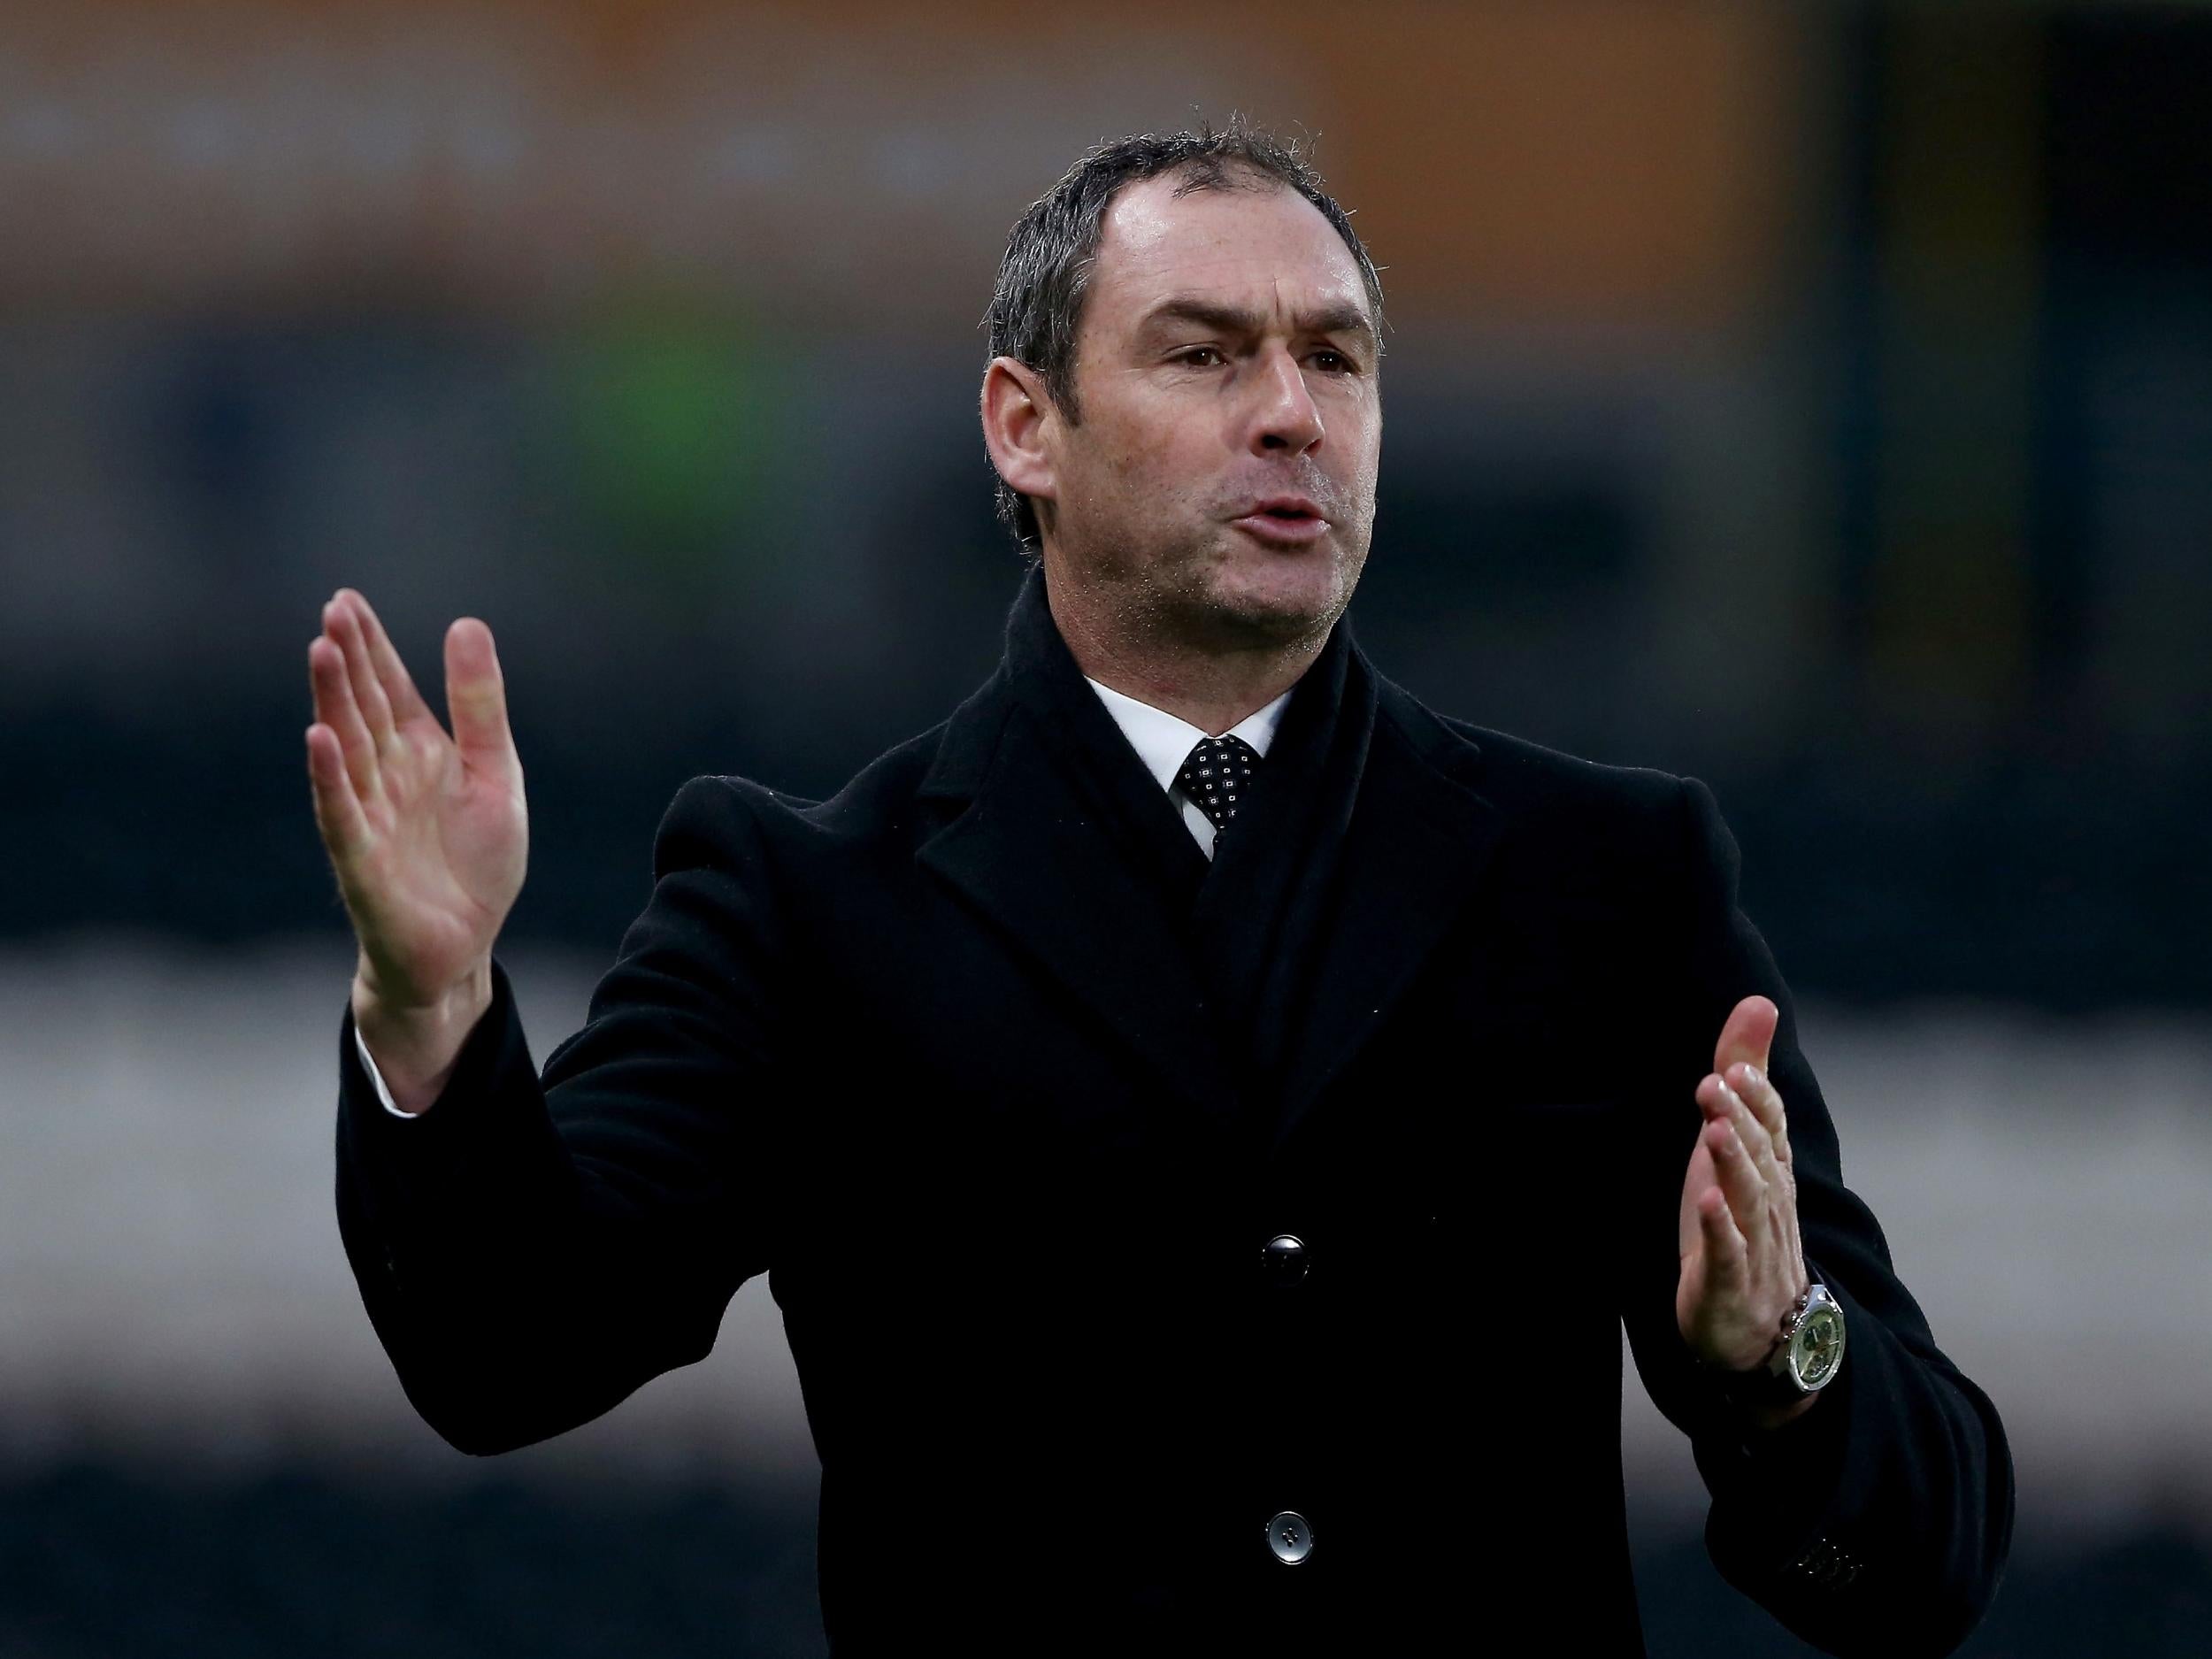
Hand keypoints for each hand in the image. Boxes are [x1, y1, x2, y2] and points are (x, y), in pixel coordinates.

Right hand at [305, 590, 526, 1018]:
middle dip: (348, 660)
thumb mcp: (495, 775)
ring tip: (320, 650)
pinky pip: (342, 813)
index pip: (390, 689)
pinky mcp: (363, 862)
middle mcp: (387, 777)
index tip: (346, 599)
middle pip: (364, 709)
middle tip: (332, 610)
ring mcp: (371, 816)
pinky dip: (330, 778)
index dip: (370, 647)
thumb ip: (480, 707)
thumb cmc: (475, 864)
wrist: (464, 948)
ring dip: (333, 701)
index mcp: (420, 754)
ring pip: (348, 749)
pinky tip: (318, 739)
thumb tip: (466, 623)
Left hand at [1675, 996, 1810, 1386]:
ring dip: (1731, 1164)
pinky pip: (1727, 1254)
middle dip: (1740, 1121)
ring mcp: (1754, 1246)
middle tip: (1714, 1084)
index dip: (1757, 1100)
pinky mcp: (1728, 1283)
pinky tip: (1706, 1202)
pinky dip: (1719, 1228)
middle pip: (1760, 1158)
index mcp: (1771, 1171)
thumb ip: (1746, 1077)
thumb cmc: (1742, 1220)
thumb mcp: (1737, 1146)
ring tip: (1712, 1130)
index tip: (1734, 1068)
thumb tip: (1759, 1003)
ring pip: (1748, 1201)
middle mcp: (1770, 1203)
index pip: (1773, 1129)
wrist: (1761, 1328)